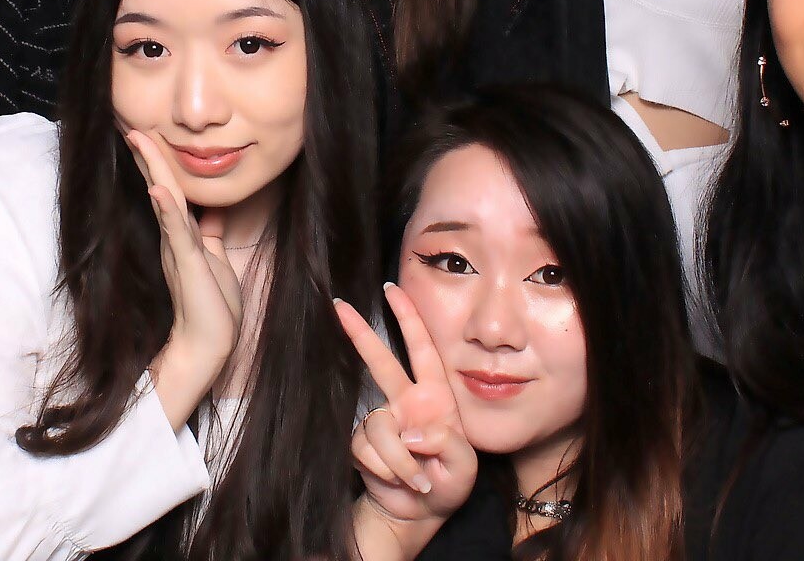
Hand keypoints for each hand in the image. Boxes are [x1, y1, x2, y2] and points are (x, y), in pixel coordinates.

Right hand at [130, 129, 242, 429]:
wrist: (209, 346)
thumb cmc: (214, 307)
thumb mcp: (215, 261)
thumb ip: (209, 237)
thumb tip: (212, 214)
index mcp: (183, 235)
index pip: (169, 190)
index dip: (158, 163)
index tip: (146, 136)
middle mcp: (176, 237)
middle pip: (161, 186)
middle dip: (149, 155)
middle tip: (132, 127)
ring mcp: (179, 248)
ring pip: (166, 199)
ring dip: (154, 168)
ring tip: (139, 140)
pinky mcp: (187, 262)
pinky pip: (177, 230)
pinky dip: (168, 207)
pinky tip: (159, 188)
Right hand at [339, 283, 476, 544]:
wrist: (421, 514)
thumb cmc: (449, 482)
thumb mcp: (463, 465)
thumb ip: (445, 443)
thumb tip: (410, 431)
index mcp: (433, 396)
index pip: (422, 349)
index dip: (409, 318)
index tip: (391, 289)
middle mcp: (404, 402)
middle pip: (380, 361)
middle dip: (360, 333)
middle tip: (339, 305)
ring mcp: (382, 422)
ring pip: (379, 426)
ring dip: (399, 459)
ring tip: (418, 480)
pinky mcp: (362, 445)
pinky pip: (367, 449)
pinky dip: (387, 470)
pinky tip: (400, 482)